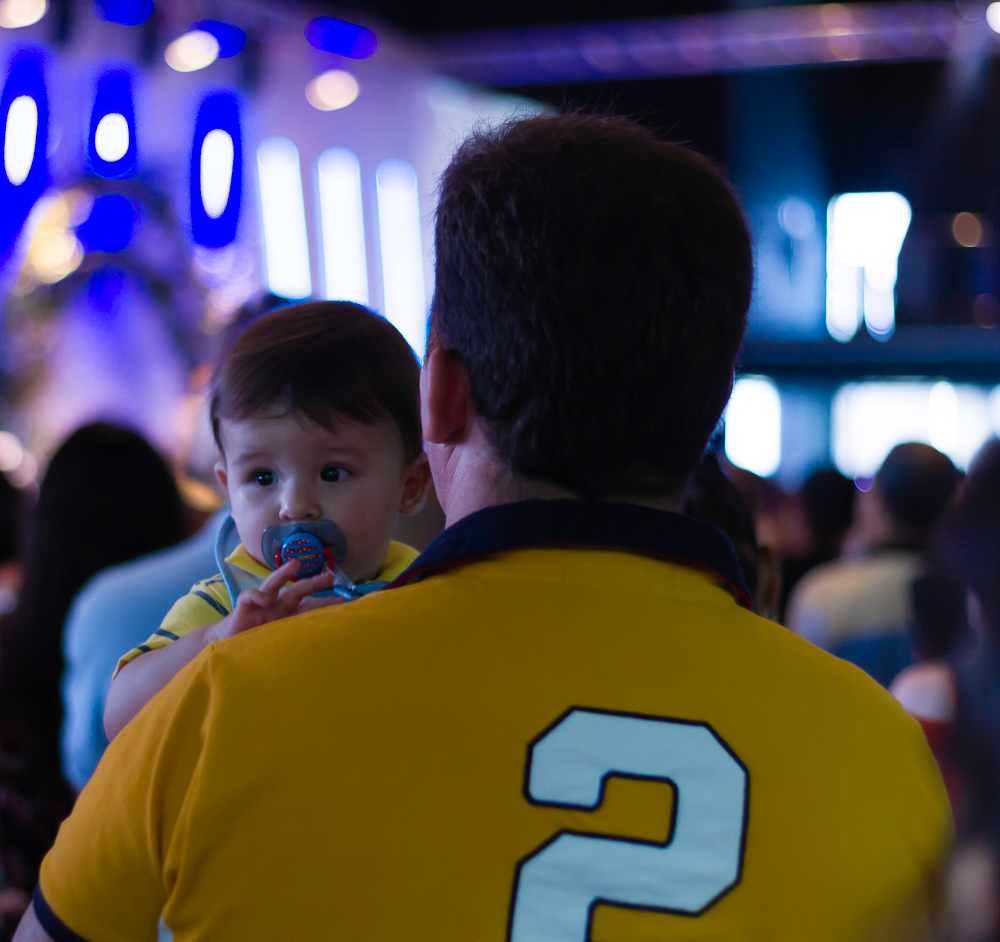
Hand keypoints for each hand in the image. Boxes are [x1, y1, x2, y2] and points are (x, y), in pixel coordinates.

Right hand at [206, 560, 341, 642]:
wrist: (229, 648)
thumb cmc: (258, 644)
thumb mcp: (282, 643)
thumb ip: (299, 639)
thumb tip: (326, 646)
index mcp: (289, 616)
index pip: (310, 606)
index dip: (326, 602)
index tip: (344, 602)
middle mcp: (278, 608)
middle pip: (297, 591)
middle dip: (313, 583)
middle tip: (329, 576)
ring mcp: (261, 606)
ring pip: (273, 585)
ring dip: (283, 573)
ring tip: (294, 564)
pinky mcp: (243, 609)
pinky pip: (249, 597)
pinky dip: (256, 596)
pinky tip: (264, 599)